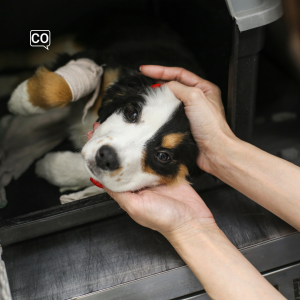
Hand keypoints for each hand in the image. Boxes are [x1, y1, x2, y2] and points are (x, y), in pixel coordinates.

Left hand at [86, 125, 216, 240]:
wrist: (191, 222)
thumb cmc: (163, 219)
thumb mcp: (135, 207)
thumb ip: (118, 193)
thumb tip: (99, 180)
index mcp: (129, 191)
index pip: (112, 171)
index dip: (103, 156)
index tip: (95, 140)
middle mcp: (140, 181)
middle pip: (124, 159)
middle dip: (114, 144)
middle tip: (104, 126)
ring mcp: (154, 175)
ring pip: (139, 155)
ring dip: (131, 141)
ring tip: (122, 125)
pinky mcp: (167, 171)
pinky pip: (157, 156)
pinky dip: (151, 145)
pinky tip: (146, 134)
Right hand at [140, 65, 236, 173]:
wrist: (213, 151)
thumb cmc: (212, 127)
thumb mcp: (195, 98)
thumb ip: (178, 88)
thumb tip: (163, 86)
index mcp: (204, 88)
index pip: (179, 73)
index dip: (161, 70)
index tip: (145, 70)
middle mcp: (197, 99)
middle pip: (173, 85)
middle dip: (157, 81)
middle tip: (142, 79)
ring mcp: (189, 113)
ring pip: (169, 100)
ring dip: (158, 97)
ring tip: (146, 94)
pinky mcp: (183, 125)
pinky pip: (168, 115)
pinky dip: (160, 112)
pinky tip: (154, 111)